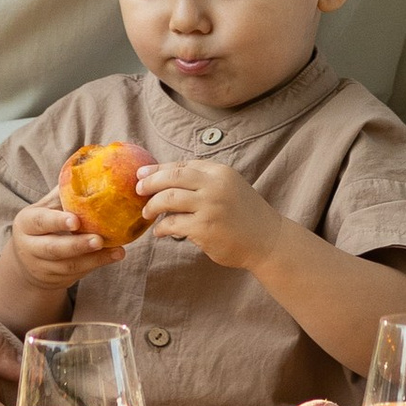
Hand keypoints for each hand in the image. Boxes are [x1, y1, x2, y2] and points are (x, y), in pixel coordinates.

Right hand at [8, 199, 114, 295]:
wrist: (27, 261)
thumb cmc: (43, 224)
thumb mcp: (46, 208)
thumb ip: (63, 193)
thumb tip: (91, 168)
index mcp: (26, 223)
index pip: (40, 221)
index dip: (57, 222)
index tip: (76, 220)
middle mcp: (30, 247)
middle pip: (53, 248)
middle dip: (77, 245)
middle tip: (99, 240)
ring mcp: (42, 266)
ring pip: (68, 265)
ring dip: (94, 259)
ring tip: (117, 251)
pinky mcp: (55, 280)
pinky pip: (77, 274)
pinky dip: (96, 265)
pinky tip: (114, 256)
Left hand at [135, 151, 274, 271]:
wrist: (268, 240)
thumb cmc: (244, 214)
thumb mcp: (229, 187)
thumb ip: (203, 181)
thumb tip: (166, 178)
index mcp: (220, 172)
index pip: (182, 165)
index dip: (159, 169)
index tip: (142, 174)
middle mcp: (215, 185)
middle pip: (172, 177)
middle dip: (150, 182)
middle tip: (138, 189)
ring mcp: (210, 207)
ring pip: (168, 199)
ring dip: (152, 205)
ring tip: (147, 213)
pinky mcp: (204, 229)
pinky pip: (173, 224)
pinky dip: (162, 228)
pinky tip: (160, 232)